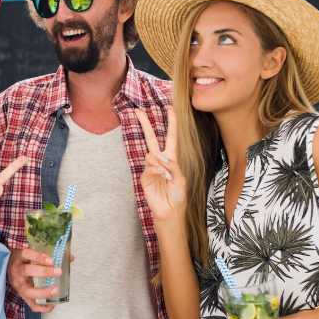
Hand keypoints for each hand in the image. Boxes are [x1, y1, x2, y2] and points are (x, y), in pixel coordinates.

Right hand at [7, 247, 62, 312]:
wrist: (7, 268)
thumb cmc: (24, 261)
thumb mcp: (31, 254)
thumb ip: (49, 256)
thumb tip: (70, 258)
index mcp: (19, 257)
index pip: (26, 254)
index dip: (38, 257)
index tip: (51, 260)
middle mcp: (16, 271)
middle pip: (27, 271)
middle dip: (44, 272)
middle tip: (58, 272)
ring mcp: (18, 285)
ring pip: (28, 291)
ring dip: (43, 292)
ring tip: (56, 290)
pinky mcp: (22, 296)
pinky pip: (31, 305)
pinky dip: (42, 307)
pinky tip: (52, 304)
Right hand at [135, 107, 186, 221]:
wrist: (170, 210)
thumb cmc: (178, 195)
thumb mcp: (181, 178)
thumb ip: (173, 166)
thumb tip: (161, 157)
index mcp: (171, 158)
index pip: (171, 136)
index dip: (171, 122)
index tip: (169, 108)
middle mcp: (160, 160)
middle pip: (151, 138)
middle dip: (145, 124)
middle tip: (138, 111)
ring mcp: (151, 168)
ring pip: (151, 155)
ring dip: (159, 163)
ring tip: (166, 175)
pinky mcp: (144, 176)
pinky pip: (149, 167)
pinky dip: (157, 171)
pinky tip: (162, 177)